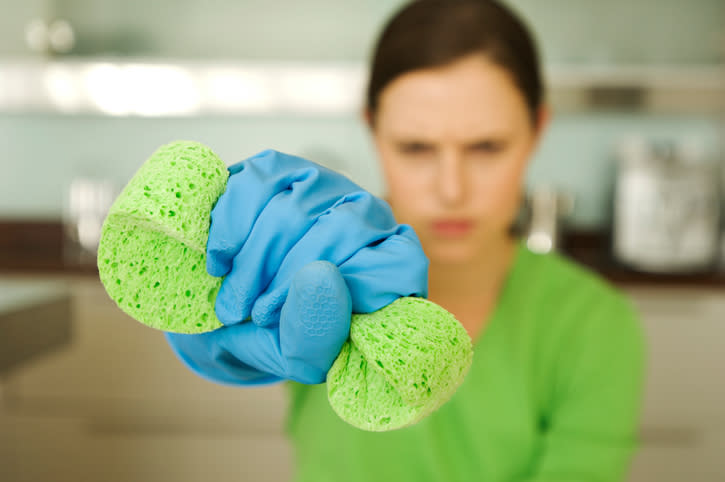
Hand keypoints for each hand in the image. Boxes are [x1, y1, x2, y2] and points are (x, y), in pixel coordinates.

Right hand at [166, 149, 427, 384]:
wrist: (232, 312)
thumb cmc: (281, 336)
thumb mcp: (300, 355)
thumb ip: (317, 331)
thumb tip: (320, 275)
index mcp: (394, 266)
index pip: (398, 265)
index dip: (345, 295)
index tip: (297, 324)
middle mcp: (370, 217)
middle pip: (341, 231)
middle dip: (286, 280)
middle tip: (255, 316)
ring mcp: (326, 186)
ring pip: (293, 209)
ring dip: (253, 262)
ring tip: (235, 302)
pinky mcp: (281, 168)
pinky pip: (257, 182)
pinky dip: (230, 228)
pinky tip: (222, 260)